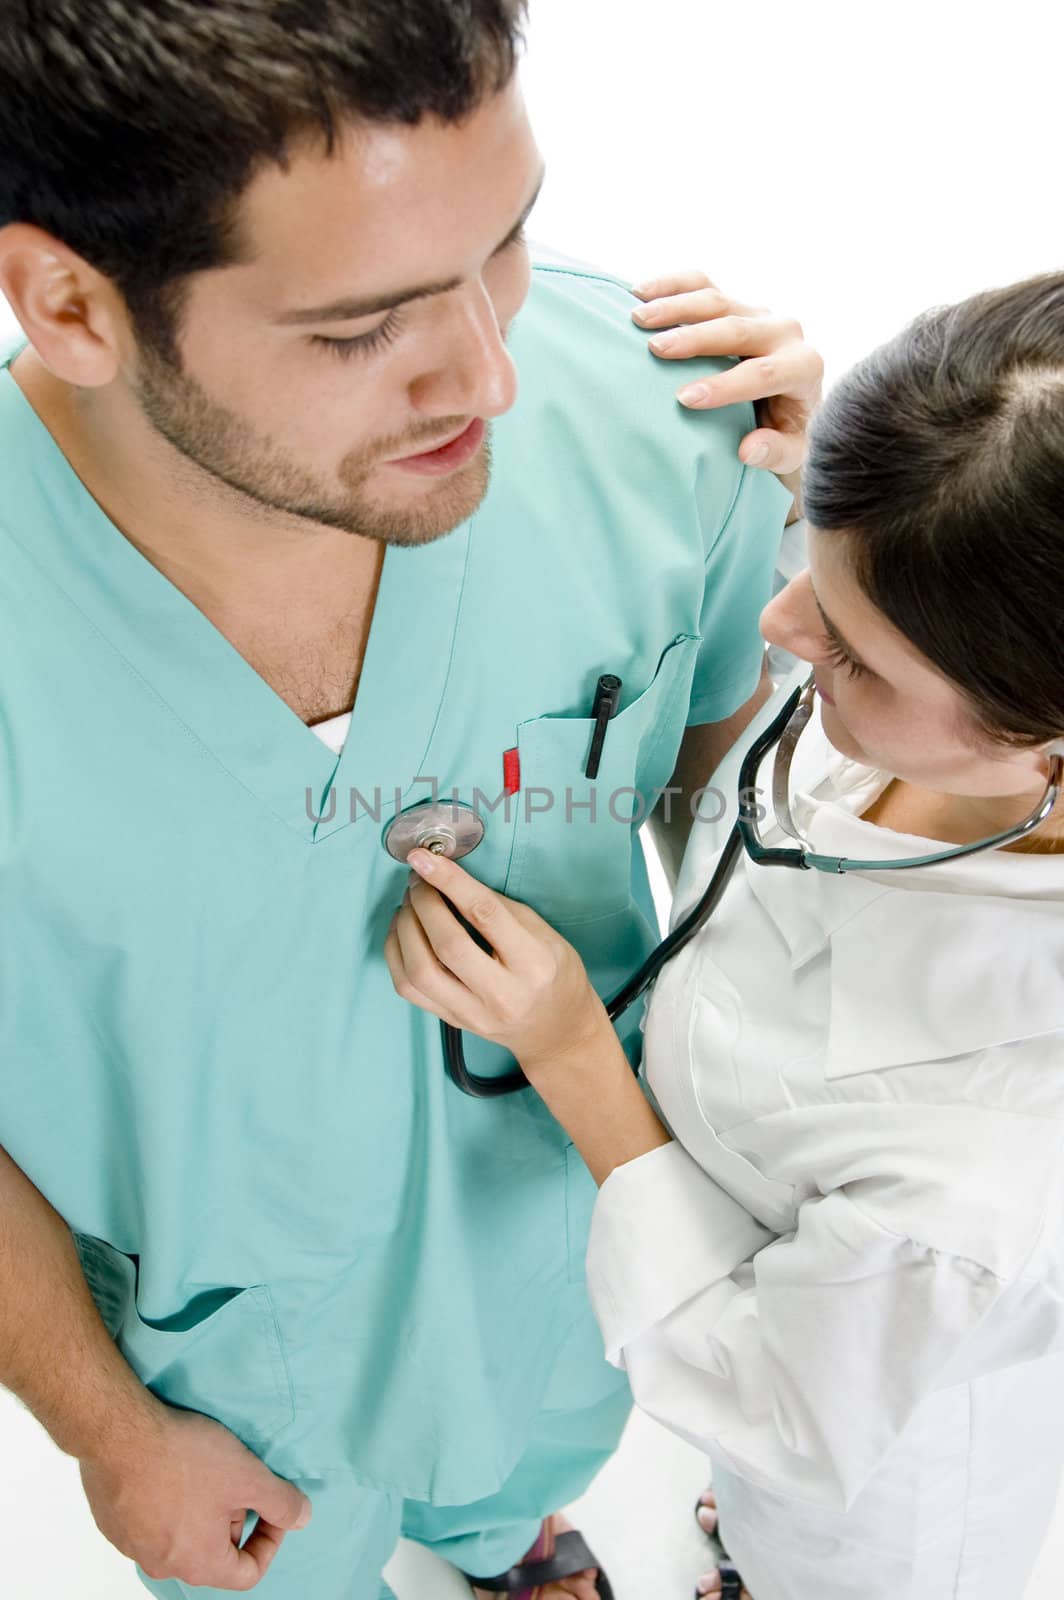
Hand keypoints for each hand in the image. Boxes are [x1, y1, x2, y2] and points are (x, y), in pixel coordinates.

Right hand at [79, 1402, 311, 1589]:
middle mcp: (163, 1565)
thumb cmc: (184, 1458)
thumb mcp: (248, 1476)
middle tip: (235, 1476)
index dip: (270, 1540)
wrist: (119, 1433)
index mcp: (198, 1564)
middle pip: (214, 1553)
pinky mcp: (113, 1523)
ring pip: (181, 1536)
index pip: (247, 1573)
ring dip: (200, 1508)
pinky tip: (171, 1466)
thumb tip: (303, 1518)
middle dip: (232, 1517)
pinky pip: (150, 1521)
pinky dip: (167, 1501)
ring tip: (205, 1467)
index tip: (270, 1505)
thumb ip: (281, 1502)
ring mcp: (133, 1546)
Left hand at [383, 849, 605, 1071]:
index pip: (485, 914)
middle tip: (418, 878)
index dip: (450, 881)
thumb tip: (451, 880)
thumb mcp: (545, 933)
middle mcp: (502, 995)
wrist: (555, 1030)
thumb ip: (500, 908)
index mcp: (533, 964)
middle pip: (447, 944)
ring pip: (419, 971)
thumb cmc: (554, 974)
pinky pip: (408, 988)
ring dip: (405, 927)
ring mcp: (473, 1014)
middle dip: (424, 902)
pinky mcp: (451, 1021)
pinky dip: (397, 952)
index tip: (425, 857)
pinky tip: (402, 929)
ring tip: (410, 902)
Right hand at [631, 268, 822, 482]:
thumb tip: (747, 449)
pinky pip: (703, 284)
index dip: (724, 386)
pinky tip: (640, 293)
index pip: (763, 373)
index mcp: (803, 366)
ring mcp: (758, 312)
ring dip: (675, 307)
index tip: (684, 398)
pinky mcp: (735, 302)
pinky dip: (671, 285)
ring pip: (717, 300)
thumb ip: (775, 452)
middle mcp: (784, 332)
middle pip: (737, 329)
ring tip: (638, 319)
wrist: (793, 403)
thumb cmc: (788, 433)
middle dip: (694, 339)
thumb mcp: (792, 452)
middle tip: (655, 349)